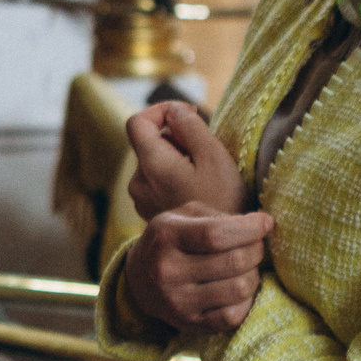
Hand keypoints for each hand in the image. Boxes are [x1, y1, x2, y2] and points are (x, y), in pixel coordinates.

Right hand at [122, 205, 276, 334]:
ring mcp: (177, 301)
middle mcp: (168, 271)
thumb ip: (219, 217)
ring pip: (239, 288)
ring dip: (253, 274)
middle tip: (255, 245)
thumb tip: (262, 225)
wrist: (138, 279)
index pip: (217, 234)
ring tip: (246, 267)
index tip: (265, 223)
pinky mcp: (188, 324)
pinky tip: (238, 289)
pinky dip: (246, 300)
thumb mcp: (183, 216)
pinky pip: (233, 316)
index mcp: (167, 237)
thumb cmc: (171, 241)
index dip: (250, 228)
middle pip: (234, 261)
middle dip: (256, 249)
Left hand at [126, 102, 245, 218]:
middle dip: (177, 138)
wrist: (219, 250)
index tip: (187, 115)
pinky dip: (176, 175)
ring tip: (205, 175)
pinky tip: (198, 191)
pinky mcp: (150, 208)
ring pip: (156, 161)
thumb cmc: (224, 201)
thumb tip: (174, 111)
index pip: (136, 122)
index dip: (160, 110)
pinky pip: (159, 180)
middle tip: (206, 154)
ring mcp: (141, 197)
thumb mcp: (214, 156)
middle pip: (150, 142)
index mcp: (151, 165)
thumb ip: (190, 127)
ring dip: (179, 157)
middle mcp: (138, 181)